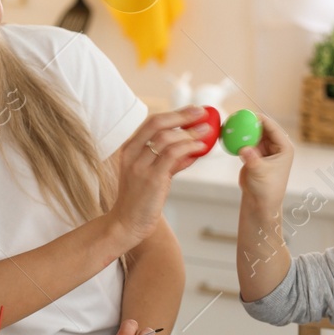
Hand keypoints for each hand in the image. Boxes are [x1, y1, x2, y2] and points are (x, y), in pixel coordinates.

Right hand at [106, 107, 209, 244]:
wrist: (126, 224)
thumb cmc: (140, 200)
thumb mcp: (153, 175)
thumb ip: (170, 161)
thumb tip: (194, 148)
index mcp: (129, 149)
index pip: (152, 122)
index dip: (175, 113)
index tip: (193, 110)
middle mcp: (131, 154)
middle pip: (157, 124)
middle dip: (182, 115)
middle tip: (203, 112)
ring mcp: (140, 166)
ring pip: (166, 139)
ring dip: (190, 133)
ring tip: (207, 131)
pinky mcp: (151, 179)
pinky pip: (172, 156)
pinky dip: (188, 148)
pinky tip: (200, 148)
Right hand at [236, 113, 293, 210]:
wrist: (259, 202)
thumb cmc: (266, 189)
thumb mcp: (260, 172)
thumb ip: (252, 158)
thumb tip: (243, 148)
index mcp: (284, 148)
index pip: (273, 128)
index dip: (260, 119)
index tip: (247, 114)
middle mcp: (275, 146)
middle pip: (262, 128)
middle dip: (250, 123)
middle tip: (236, 117)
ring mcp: (264, 150)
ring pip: (253, 135)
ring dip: (242, 130)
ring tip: (229, 124)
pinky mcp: (254, 154)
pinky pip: (245, 142)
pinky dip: (237, 139)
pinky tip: (227, 135)